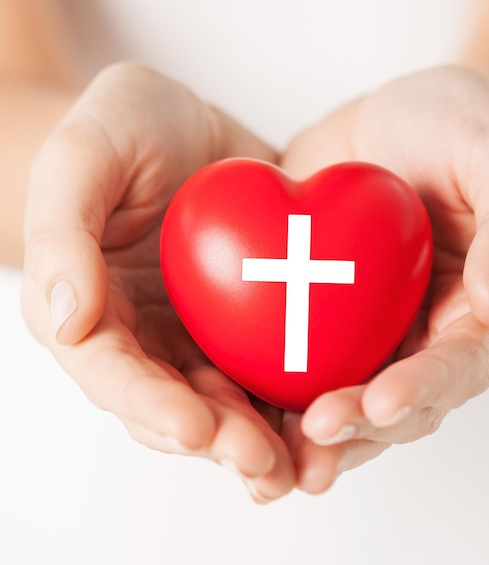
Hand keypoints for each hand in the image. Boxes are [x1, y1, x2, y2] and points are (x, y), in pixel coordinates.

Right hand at [21, 63, 294, 501]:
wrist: (182, 120)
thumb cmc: (122, 127)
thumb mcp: (83, 155)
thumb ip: (62, 234)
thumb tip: (65, 320)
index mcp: (91, 309)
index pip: (113, 373)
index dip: (150, 406)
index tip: (195, 428)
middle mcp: (143, 333)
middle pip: (175, 404)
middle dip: (218, 440)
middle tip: (265, 465)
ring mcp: (195, 329)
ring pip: (226, 399)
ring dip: (261, 437)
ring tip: (302, 464)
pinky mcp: (244, 316)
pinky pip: (269, 362)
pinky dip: (295, 394)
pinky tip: (330, 411)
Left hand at [281, 66, 488, 488]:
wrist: (398, 116)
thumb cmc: (461, 127)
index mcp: (481, 309)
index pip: (460, 365)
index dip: (423, 389)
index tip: (380, 402)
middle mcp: (428, 332)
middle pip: (399, 401)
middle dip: (359, 426)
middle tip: (314, 435)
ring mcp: (374, 328)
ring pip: (348, 398)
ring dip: (313, 434)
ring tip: (273, 454)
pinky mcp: (324, 314)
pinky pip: (300, 360)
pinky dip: (273, 391)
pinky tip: (239, 407)